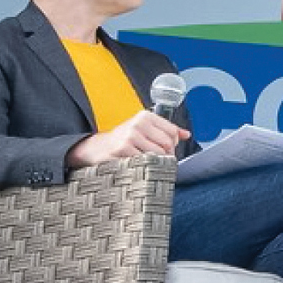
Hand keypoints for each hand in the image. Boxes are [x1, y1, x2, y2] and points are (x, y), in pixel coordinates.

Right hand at [66, 110, 190, 167]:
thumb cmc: (122, 139)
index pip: (172, 131)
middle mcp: (138, 123)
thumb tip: (186, 134)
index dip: (173, 144)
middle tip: (157, 159)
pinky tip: (136, 164)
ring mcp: (131, 135)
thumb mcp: (143, 129)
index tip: (166, 149)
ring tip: (146, 161)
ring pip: (158, 154)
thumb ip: (165, 130)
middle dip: (166, 155)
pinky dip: (144, 166)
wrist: (95, 147)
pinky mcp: (124, 148)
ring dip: (155, 162)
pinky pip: (145, 161)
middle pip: (167, 144)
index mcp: (145, 116)